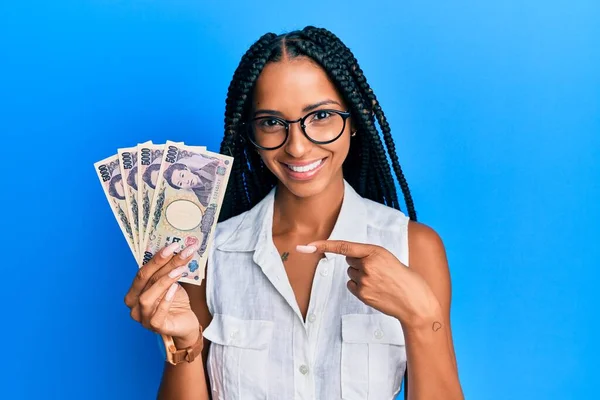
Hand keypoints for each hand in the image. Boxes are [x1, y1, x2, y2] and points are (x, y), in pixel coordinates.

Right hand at [124, 242, 200, 345]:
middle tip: (180, 251)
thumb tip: (178, 249)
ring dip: (163, 281)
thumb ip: (167, 270)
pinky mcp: (155, 327)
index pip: (142, 271)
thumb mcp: (171, 282)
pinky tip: (175, 288)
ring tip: (179, 269)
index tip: (174, 245)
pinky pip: (156, 315)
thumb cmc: (176, 301)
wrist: (186, 323)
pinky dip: (165, 300)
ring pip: (147, 297)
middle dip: (162, 263)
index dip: (157, 257)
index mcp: (135, 291)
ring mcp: (142, 317)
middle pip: (144, 280)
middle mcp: (134, 305)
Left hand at [297, 240, 441, 329]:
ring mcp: (364, 281)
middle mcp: (367, 265)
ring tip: (380, 281)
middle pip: (349, 259)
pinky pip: (352, 286)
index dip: (323, 245)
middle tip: (379, 270)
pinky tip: (375, 290)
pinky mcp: (363, 295)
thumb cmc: (404, 278)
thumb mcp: (389, 258)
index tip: (307, 245)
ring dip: (361, 275)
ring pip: (350, 273)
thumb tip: (349, 259)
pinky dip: (360, 287)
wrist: (416, 303)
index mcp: (376, 251)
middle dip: (359, 262)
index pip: (344, 246)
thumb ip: (369, 255)